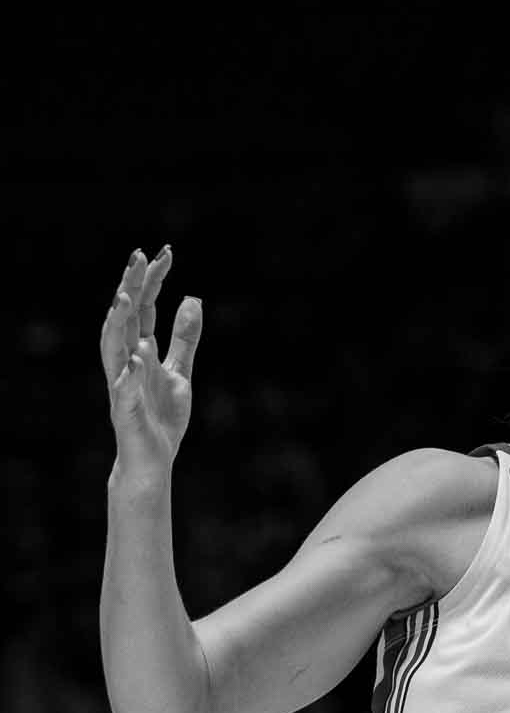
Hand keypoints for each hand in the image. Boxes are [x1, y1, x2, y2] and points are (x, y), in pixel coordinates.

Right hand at [100, 246, 202, 483]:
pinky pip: (123, 391)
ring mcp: (124, 386)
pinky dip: (129, 375)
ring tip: (126, 297)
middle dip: (130, 287)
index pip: (143, 308)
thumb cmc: (162, 416)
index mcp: (141, 350)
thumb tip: (193, 297)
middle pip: (124, 319)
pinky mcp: (126, 411)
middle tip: (138, 256)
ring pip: (112, 349)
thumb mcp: (181, 370)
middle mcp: (127, 362)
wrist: (154, 459)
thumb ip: (185, 337)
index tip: (165, 253)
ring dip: (117, 323)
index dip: (153, 281)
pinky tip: (138, 358)